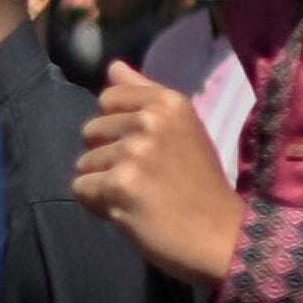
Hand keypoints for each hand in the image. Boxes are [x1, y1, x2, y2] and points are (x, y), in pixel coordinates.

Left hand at [74, 63, 241, 285]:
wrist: (220, 235)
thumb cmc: (200, 184)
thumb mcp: (183, 129)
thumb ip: (144, 95)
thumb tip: (112, 66)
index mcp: (168, 102)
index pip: (108, 98)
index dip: (116, 129)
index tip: (145, 149)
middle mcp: (151, 121)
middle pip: (91, 131)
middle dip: (108, 158)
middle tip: (144, 179)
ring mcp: (134, 152)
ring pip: (84, 163)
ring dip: (104, 184)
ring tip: (140, 196)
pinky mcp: (119, 184)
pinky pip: (81, 189)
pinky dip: (98, 205)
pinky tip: (128, 211)